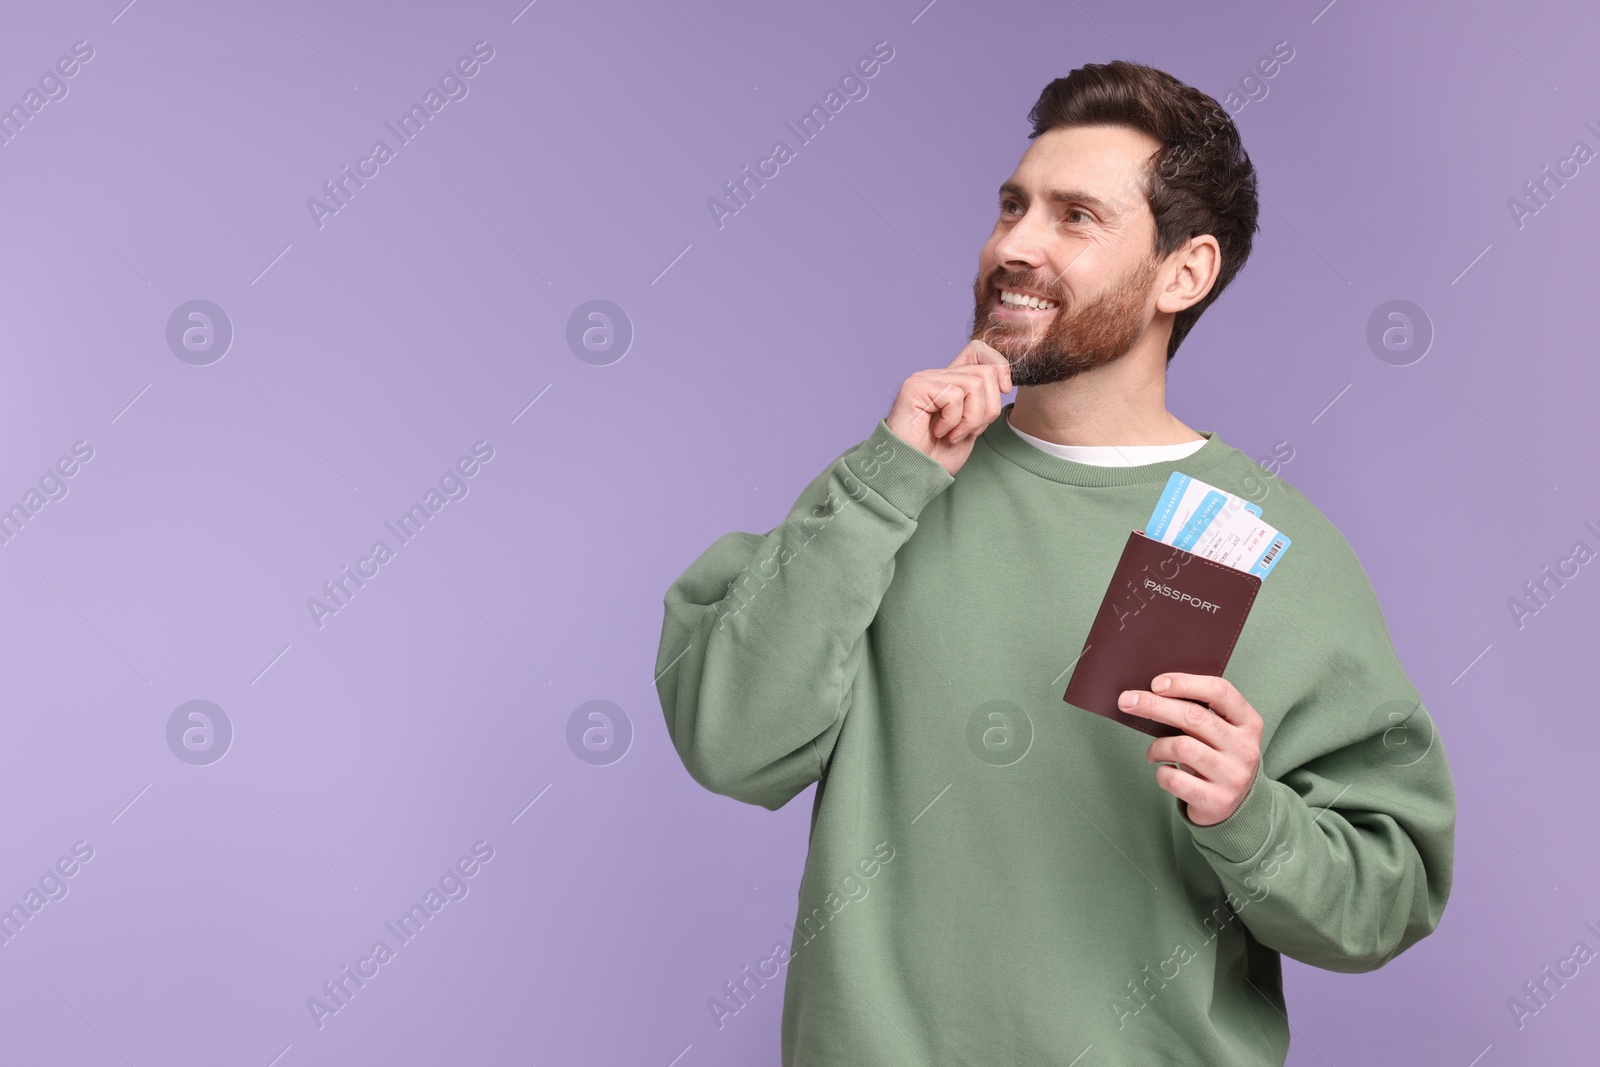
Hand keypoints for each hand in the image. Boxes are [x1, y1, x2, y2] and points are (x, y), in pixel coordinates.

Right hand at [885, 340, 1013, 475]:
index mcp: (950, 381)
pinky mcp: (915, 387)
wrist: (913, 474)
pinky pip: (954, 396)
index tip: (1004, 390)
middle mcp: (937, 375)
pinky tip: (939, 432)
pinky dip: (953, 421)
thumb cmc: (938, 456)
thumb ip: (983, 402)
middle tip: (968, 431)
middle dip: (988, 409)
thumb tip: (1003, 382)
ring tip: (953, 434)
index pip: (979, 350)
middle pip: (986, 372)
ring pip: (975, 384)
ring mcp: (925, 379)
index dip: (999, 366)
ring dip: (971, 419)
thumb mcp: (972, 426)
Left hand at [1116, 673, 1263, 826]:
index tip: (1155, 683)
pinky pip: (1176, 779)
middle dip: (1154, 705)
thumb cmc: (1217, 757)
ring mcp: (1233, 776)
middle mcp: (1245, 748)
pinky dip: (1162, 773)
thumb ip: (1197, 712)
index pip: (1219, 691)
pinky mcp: (1217, 800)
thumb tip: (1149, 693)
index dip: (1185, 683)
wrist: (1237, 807)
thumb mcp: (1219, 732)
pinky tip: (1165, 771)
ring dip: (1157, 746)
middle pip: (1194, 716)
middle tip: (1126, 701)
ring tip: (1152, 752)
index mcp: (1249, 722)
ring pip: (1182, 747)